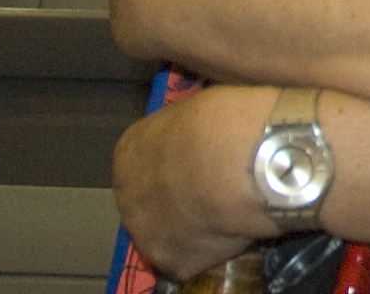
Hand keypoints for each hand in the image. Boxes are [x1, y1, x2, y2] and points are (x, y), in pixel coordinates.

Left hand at [114, 86, 276, 282]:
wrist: (242, 164)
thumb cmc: (222, 124)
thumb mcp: (198, 109)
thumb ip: (185, 132)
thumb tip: (195, 137)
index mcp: (130, 153)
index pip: (145, 163)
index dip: (174, 164)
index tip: (198, 163)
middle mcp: (127, 195)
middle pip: (150, 200)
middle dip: (176, 197)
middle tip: (212, 189)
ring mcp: (145, 232)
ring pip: (168, 231)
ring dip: (191, 224)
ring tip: (227, 210)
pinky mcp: (171, 261)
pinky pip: (192, 255)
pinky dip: (210, 247)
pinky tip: (232, 229)